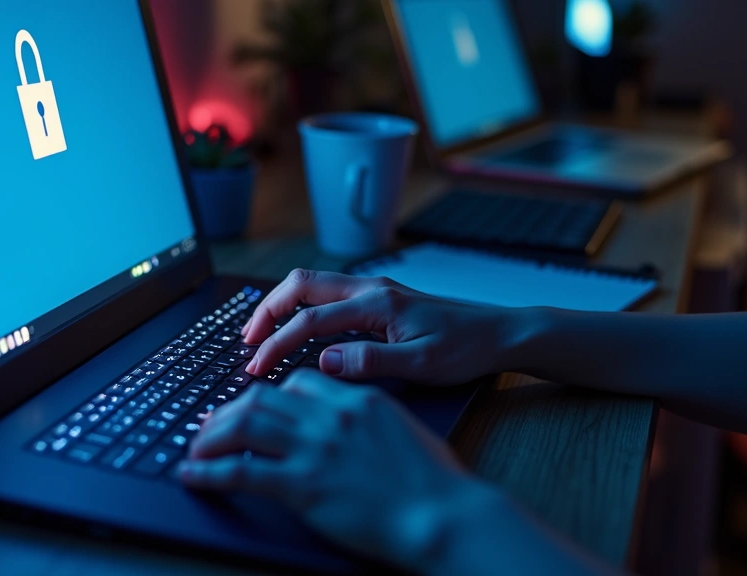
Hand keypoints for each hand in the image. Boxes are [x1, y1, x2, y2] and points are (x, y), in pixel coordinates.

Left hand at [179, 369, 476, 569]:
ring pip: (243, 425)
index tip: (256, 409)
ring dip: (210, 437)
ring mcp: (314, 449)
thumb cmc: (434, 482)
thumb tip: (351, 426)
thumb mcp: (404, 430)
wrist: (442, 515)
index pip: (300, 383)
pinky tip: (193, 475)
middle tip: (212, 427)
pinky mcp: (303, 486)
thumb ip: (370, 419)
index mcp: (357, 400)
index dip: (270, 395)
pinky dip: (209, 472)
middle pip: (261, 397)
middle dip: (228, 412)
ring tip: (196, 450)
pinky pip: (241, 472)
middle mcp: (330, 417)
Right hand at [241, 269, 510, 385]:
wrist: (499, 333)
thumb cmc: (466, 350)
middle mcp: (371, 289)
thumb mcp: (421, 366)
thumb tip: (325, 362)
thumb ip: (371, 363)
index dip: (278, 344)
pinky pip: (328, 295)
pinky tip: (297, 330)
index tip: (257, 368)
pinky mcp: (380, 299)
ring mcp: (375, 291)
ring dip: (282, 306)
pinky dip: (302, 308)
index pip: (311, 320)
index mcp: (377, 304)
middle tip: (246, 341)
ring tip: (261, 334)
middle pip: (301, 285)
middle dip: (267, 310)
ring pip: (312, 285)